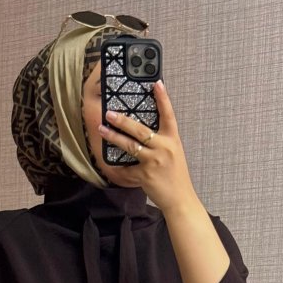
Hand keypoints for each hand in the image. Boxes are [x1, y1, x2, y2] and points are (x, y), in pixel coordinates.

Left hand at [97, 80, 197, 215]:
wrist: (180, 200)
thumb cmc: (176, 177)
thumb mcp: (174, 154)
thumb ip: (162, 141)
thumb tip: (144, 133)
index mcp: (173, 140)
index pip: (169, 115)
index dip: (163, 98)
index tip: (156, 83)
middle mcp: (164, 148)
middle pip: (140, 129)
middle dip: (123, 120)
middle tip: (110, 113)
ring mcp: (154, 161)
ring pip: (130, 145)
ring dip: (114, 137)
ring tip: (102, 129)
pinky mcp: (145, 175)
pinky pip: (127, 169)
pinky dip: (117, 168)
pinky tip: (108, 163)